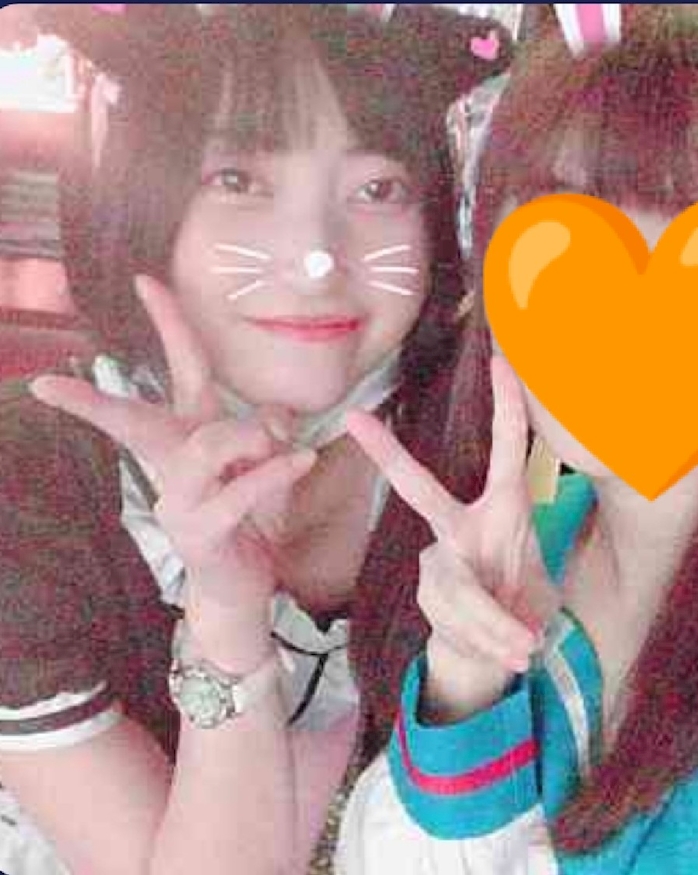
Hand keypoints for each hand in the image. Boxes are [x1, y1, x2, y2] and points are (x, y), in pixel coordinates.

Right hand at [30, 276, 315, 622]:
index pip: (182, 371)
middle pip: (140, 419)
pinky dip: (273, 472)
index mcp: (191, 438)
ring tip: (279, 450)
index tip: (147, 280)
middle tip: (51, 387)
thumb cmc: (251, 519)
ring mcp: (181, 502)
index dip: (170, 326)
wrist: (244, 586)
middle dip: (99, 401)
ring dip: (247, 439)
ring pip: (202, 447)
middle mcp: (175, 466)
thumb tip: (271, 414)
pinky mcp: (202, 533)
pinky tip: (302, 461)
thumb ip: (269, 431)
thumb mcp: (266, 466)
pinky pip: (238, 492)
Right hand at [346, 356, 557, 721]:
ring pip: (459, 590)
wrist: (490, 655)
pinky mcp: (428, 591)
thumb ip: (531, 603)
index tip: (499, 357)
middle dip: (389, 456)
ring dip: (496, 626)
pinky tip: (507, 654)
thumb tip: (530, 637)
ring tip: (525, 648)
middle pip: (418, 489)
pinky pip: (458, 620)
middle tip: (353, 422)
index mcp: (505, 510)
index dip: (506, 405)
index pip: (506, 449)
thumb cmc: (520, 606)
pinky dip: (489, 642)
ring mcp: (439, 559)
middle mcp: (462, 527)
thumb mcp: (542, 595)